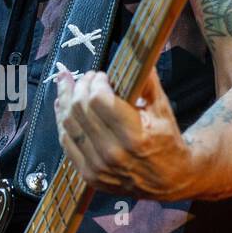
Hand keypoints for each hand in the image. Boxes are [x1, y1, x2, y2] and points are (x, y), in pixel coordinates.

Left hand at [54, 66, 194, 200]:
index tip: (101, 76)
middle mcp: (113, 153)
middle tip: (86, 78)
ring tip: (67, 84)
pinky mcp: (88, 175)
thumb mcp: (163, 109)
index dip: (96, 82)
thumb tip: (138, 52)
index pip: (99, 100)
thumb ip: (147, 81)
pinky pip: (66, 142)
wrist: (170, 179)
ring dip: (65, 99)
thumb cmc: (167, 141)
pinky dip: (61, 121)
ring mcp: (98, 167)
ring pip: (68, 124)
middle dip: (80, 86)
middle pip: (80, 109)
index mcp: (134, 136)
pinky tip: (62, 105)